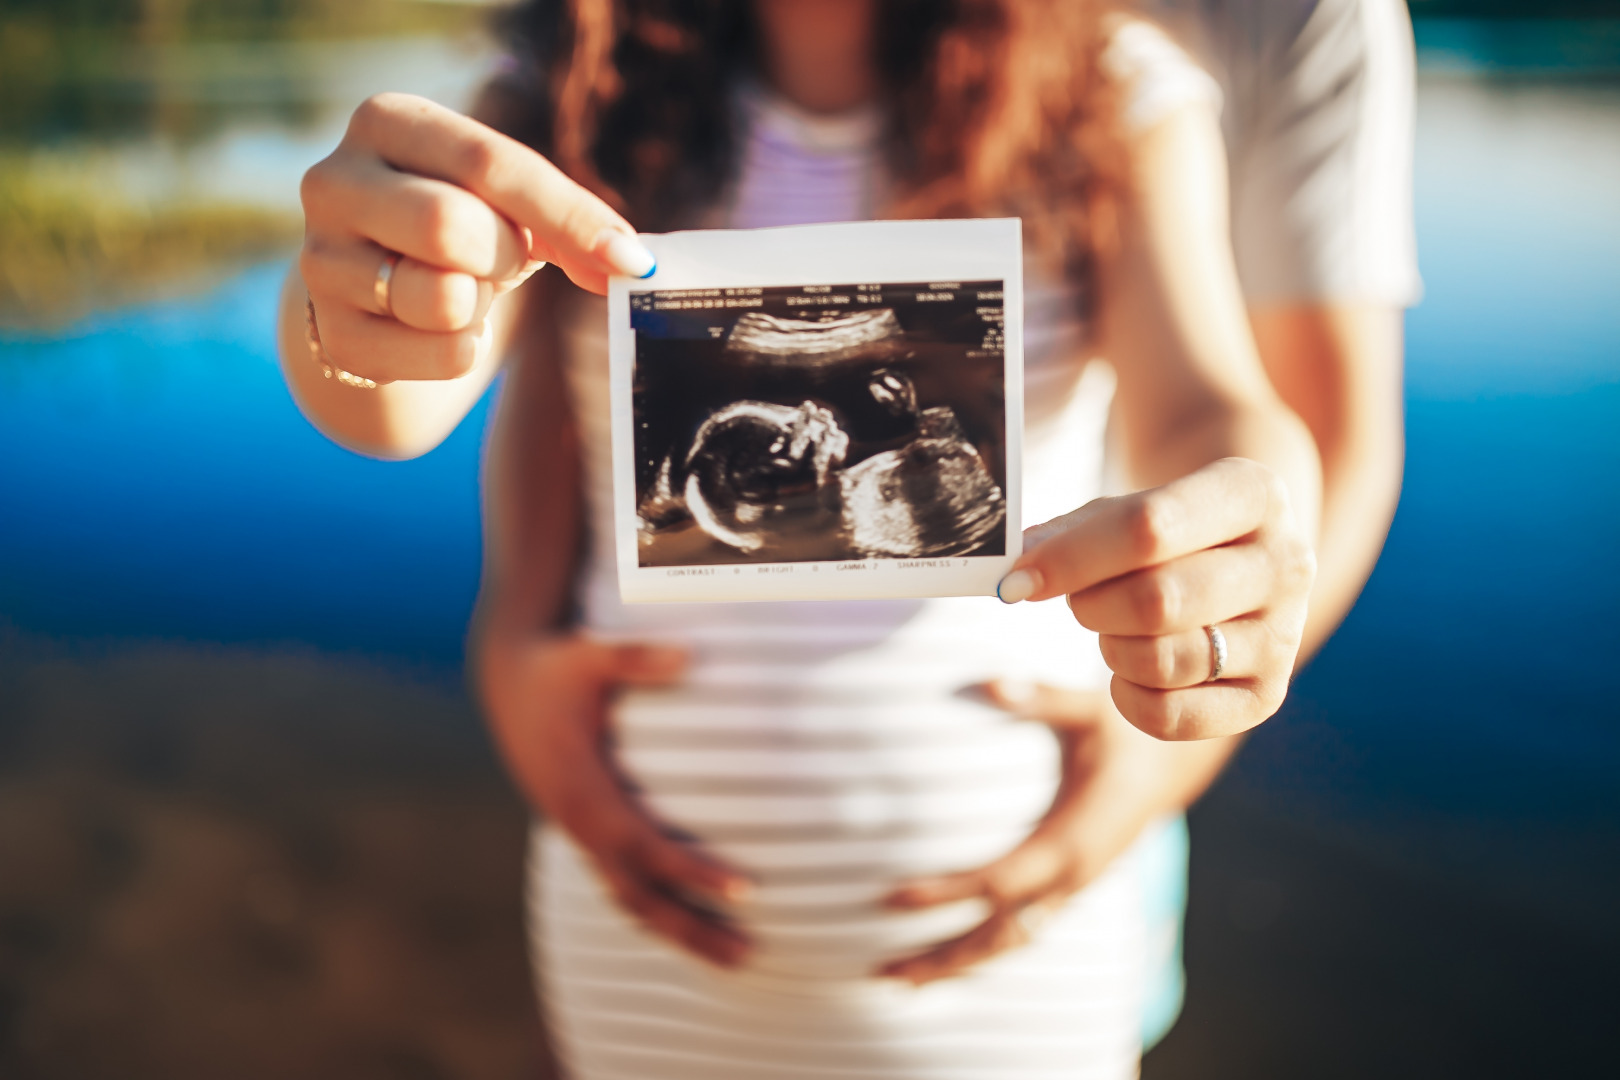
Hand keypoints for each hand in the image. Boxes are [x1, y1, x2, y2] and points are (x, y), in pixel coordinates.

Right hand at [298, 92, 656, 383]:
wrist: (378, 288)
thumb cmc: (458, 226)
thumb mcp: (504, 202)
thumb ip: (567, 222)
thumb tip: (632, 264)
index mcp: (386, 122)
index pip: (487, 161)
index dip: (567, 214)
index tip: (630, 259)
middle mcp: (334, 181)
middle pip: (450, 225)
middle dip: (504, 256)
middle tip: (504, 261)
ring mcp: (320, 260)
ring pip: (440, 297)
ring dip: (481, 306)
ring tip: (463, 289)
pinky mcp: (330, 333)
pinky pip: (438, 355)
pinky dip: (464, 350)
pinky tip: (440, 330)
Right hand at [478, 631, 752, 966]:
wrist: (507, 678)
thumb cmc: (554, 664)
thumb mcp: (585, 652)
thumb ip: (633, 656)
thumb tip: (687, 654)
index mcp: (580, 790)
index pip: (644, 845)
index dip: (693, 871)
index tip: (745, 890)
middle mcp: (578, 822)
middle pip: (637, 894)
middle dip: (690, 928)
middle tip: (748, 955)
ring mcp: (580, 831)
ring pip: (629, 896)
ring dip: (678, 928)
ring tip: (733, 955)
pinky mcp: (585, 828)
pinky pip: (622, 881)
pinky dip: (656, 906)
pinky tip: (693, 919)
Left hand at [880, 681, 1227, 983]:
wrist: (1169, 767)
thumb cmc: (1126, 735)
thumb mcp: (1092, 710)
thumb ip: (1042, 698)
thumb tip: (991, 681)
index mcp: (1072, 841)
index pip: (998, 880)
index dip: (946, 892)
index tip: (893, 895)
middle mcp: (1070, 878)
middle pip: (999, 934)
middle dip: (943, 956)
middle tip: (882, 971)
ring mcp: (1068, 891)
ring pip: (1008, 943)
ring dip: (955, 964)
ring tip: (896, 979)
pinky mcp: (1065, 891)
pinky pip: (1018, 933)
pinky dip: (978, 951)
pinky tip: (938, 959)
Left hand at [996, 457, 1315, 740]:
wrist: (1239, 552)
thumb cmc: (1168, 526)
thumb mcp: (1126, 506)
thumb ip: (1071, 534)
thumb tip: (1019, 571)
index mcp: (1253, 494)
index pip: (1149, 529)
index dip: (1071, 559)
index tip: (1018, 579)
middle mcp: (1286, 563)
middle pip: (1157, 600)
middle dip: (1091, 605)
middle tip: (1077, 600)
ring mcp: (1284, 634)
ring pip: (1165, 660)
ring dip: (1111, 647)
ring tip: (1113, 627)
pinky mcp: (1267, 695)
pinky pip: (1172, 717)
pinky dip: (1127, 697)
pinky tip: (1127, 670)